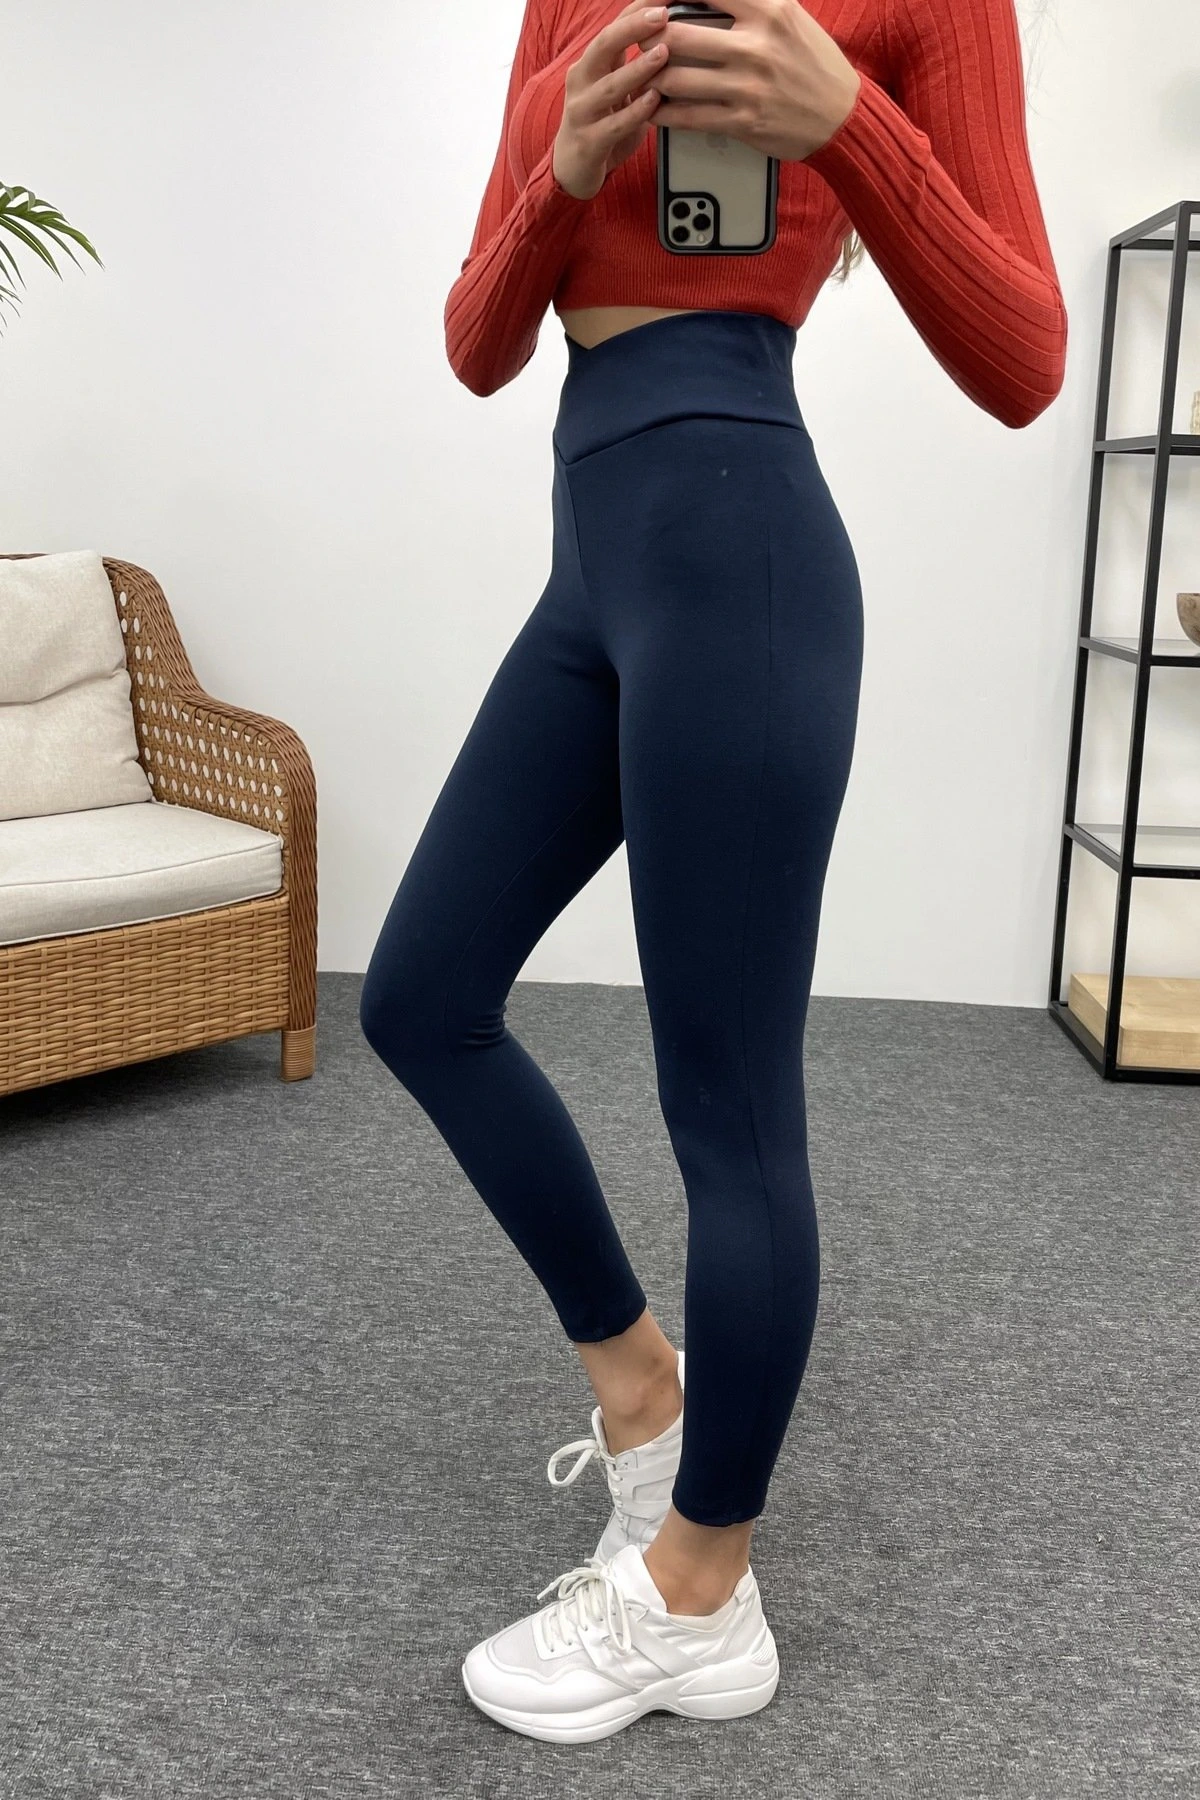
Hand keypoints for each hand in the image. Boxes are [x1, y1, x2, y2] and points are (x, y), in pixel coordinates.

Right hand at [553, 2, 671, 200]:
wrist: (571, 169)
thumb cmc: (601, 124)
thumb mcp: (616, 88)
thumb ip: (634, 64)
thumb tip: (669, 36)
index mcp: (589, 65)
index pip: (612, 27)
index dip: (636, 10)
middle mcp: (581, 82)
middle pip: (604, 46)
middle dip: (633, 28)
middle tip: (662, 15)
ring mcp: (582, 112)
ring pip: (610, 86)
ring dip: (638, 68)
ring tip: (663, 53)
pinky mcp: (589, 142)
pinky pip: (614, 125)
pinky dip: (635, 112)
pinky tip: (653, 101)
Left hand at [635, 0, 861, 160]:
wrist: (842, 116)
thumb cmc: (814, 64)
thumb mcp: (790, 17)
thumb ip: (753, 3)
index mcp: (769, 10)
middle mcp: (756, 45)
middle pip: (676, 35)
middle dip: (650, 39)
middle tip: (642, 42)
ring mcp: (747, 86)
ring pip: (676, 79)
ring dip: (653, 78)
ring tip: (645, 75)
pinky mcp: (743, 121)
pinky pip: (688, 117)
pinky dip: (664, 113)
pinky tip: (654, 108)